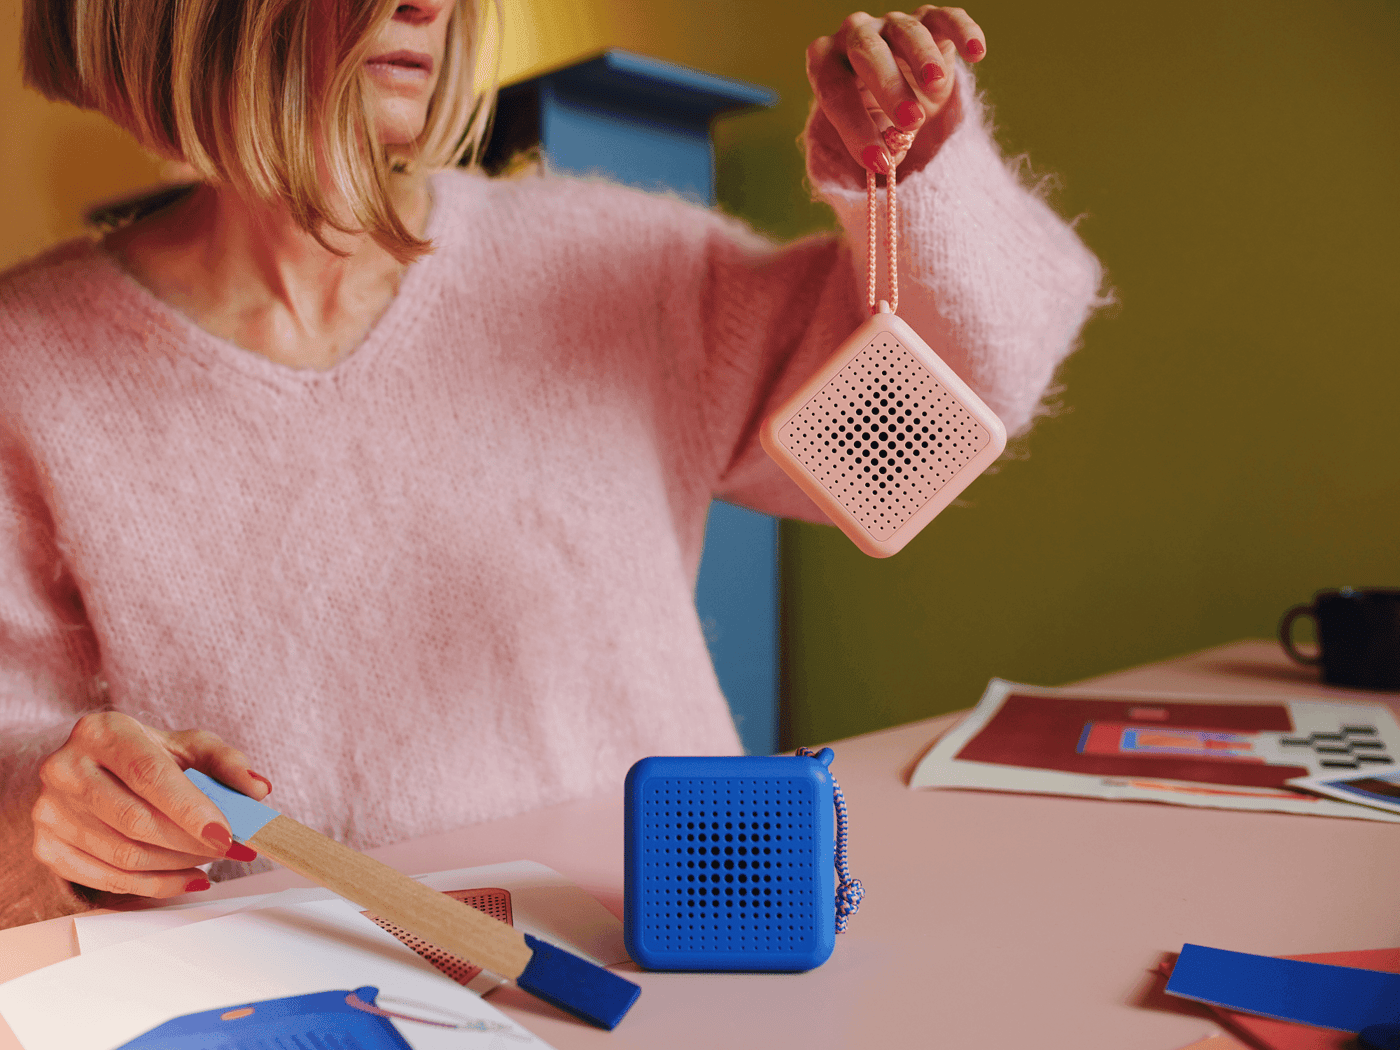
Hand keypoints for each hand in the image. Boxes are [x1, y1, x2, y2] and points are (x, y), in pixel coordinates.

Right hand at [32, 712, 272, 897]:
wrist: (89, 767)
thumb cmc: (144, 754)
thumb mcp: (186, 745)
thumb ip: (226, 763)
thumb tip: (258, 790)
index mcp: (102, 732)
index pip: (149, 774)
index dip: (190, 809)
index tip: (226, 834)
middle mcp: (65, 768)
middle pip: (136, 821)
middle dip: (191, 843)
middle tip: (230, 850)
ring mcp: (50, 810)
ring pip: (123, 855)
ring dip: (177, 866)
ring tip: (211, 861)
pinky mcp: (46, 846)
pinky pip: (106, 880)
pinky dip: (154, 886)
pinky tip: (186, 878)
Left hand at [807, 7, 986, 174]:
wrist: (903, 87)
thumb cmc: (877, 112)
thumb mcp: (872, 132)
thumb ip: (878, 144)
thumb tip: (888, 160)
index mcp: (827, 62)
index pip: (834, 92)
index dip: (854, 128)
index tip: (879, 162)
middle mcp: (855, 35)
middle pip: (867, 51)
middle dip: (888, 86)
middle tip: (910, 121)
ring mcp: (892, 23)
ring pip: (906, 32)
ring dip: (922, 57)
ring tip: (935, 85)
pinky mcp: (930, 18)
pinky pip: (946, 18)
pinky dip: (962, 31)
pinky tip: (977, 52)